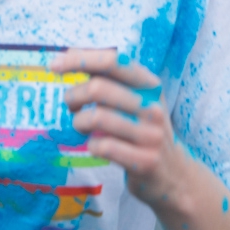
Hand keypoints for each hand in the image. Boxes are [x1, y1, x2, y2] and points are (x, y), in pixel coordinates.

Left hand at [54, 48, 189, 207]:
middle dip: (73, 96)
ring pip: (96, 117)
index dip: (81, 59)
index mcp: (149, 85)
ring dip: (79, 122)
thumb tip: (69, 55)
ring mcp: (151, 134)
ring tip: (82, 127)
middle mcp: (152, 106)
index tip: (54, 65)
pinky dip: (91, 146)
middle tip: (71, 106)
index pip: (113, 61)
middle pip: (98, 88)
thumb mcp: (137, 99)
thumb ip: (109, 78)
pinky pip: (102, 146)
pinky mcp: (145, 161)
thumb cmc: (142, 129)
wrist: (175, 174)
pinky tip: (96, 147)